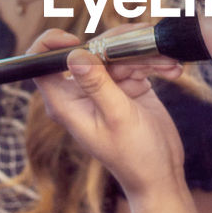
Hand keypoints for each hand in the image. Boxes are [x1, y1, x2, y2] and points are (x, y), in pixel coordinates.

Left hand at [31, 29, 187, 199]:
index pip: (40, 65)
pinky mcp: (126, 83)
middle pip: (87, 50)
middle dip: (118, 46)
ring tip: (168, 67)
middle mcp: (80, 91)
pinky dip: (153, 62)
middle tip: (144, 55)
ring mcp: (104, 86)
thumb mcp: (117, 117)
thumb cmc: (135, 155)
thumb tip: (74, 55)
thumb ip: (97, 85)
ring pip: (116, 51)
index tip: (75, 40)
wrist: (161, 172)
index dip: (51, 45)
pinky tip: (171, 71)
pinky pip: (135, 59)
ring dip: (144, 54)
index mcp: (66, 103)